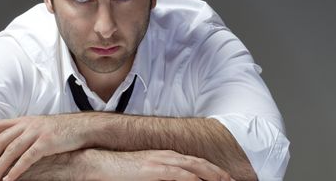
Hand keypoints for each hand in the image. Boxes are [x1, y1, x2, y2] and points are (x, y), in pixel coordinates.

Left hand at [0, 114, 90, 180]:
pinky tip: (9, 180)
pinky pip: (27, 158)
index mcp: (22, 120)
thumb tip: (6, 144)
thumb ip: (22, 132)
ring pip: (10, 151)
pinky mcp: (46, 143)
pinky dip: (16, 170)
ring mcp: (36, 133)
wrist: (81, 127)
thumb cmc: (59, 130)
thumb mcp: (38, 126)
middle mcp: (27, 124)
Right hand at [90, 149, 234, 180]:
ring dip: (211, 174)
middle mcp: (167, 156)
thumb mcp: (146, 173)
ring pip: (194, 167)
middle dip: (218, 172)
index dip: (212, 170)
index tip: (225, 178)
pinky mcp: (154, 168)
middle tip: (233, 180)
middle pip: (199, 163)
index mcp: (166, 156)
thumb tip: (177, 180)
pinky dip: (193, 178)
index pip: (194, 162)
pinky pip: (179, 174)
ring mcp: (161, 161)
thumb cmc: (122, 170)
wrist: (102, 163)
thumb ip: (163, 176)